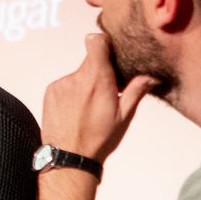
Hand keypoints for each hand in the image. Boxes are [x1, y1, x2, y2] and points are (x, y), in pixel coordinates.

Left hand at [40, 33, 154, 163]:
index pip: (97, 42)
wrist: (69, 157)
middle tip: (106, 91)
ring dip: (85, 84)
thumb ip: (136, 91)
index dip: (105, 43)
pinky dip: (72, 92)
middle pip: (90, 60)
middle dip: (100, 71)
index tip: (111, 53)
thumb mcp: (124, 117)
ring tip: (89, 108)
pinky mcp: (50, 91)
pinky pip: (65, 83)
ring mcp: (61, 84)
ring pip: (78, 74)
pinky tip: (76, 111)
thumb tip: (151, 77)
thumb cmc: (99, 139)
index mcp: (98, 80)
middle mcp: (77, 78)